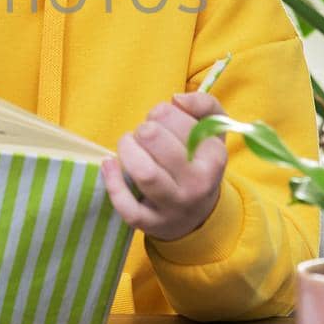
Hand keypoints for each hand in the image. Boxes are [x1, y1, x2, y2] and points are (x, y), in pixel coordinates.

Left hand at [102, 91, 227, 241]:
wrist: (198, 215)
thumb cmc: (199, 162)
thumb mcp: (213, 131)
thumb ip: (204, 104)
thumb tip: (177, 100)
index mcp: (214, 157)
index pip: (180, 121)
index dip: (162, 113)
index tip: (160, 120)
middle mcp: (197, 184)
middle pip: (156, 140)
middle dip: (143, 128)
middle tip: (143, 133)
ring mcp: (173, 206)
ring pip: (144, 172)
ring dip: (127, 149)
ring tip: (128, 144)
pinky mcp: (150, 224)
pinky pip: (126, 206)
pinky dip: (112, 181)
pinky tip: (108, 164)